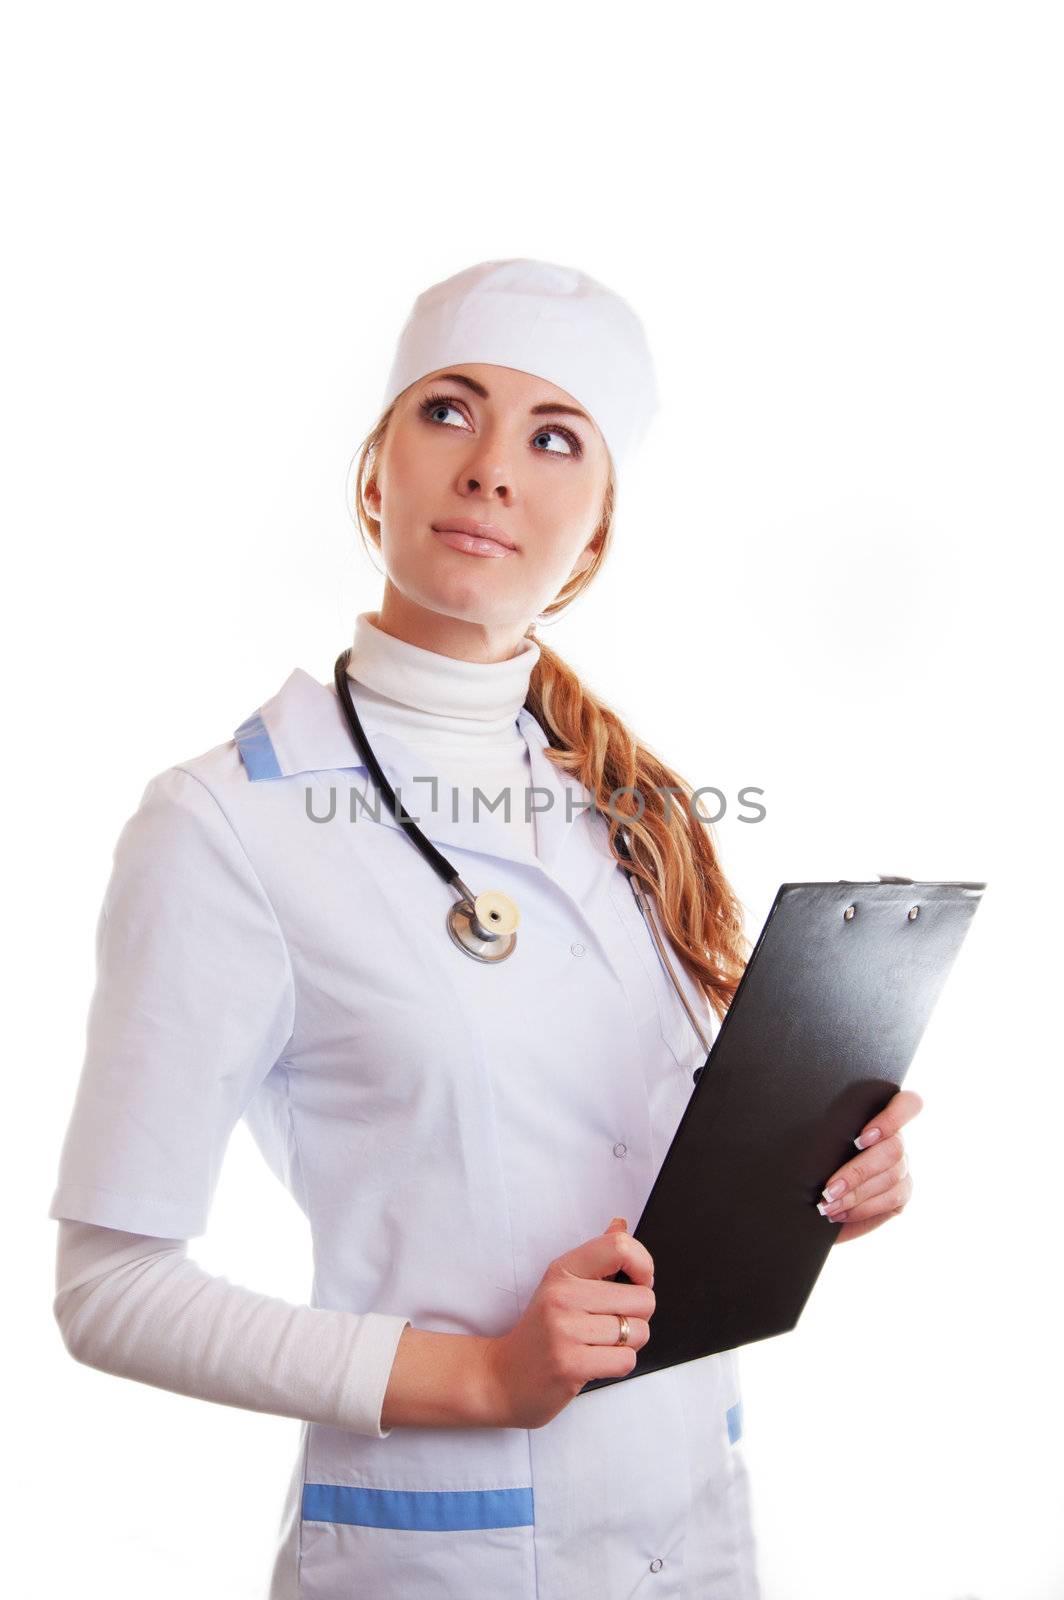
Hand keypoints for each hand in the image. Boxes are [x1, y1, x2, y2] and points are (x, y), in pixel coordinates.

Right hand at [481, 1216, 655, 1429]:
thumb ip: (596, 1256)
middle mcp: (563, 1296)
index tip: (638, 1282)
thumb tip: (620, 1225)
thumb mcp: (561, 1285)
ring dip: (628, 1343)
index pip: (619, 1247)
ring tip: (600, 1344)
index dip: (643, 1265)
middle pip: (643, 1298)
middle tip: (611, 1323)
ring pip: (638, 1332)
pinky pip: (626, 1360)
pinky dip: (619, 1364)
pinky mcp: (570, 1365)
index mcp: (563, 1270)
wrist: (502, 1377)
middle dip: (637, 1316)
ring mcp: (565, 1331)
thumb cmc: (539, 1331)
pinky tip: (596, 1361)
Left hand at [816, 1088, 923, 1242]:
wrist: (811, 1200)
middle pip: (893, 1148)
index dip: (892, 1118)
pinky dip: (862, 1208)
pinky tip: (840, 1213)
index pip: (907, 1104)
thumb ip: (829, 1134)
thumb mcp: (816, 1146)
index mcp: (877, 1116)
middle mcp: (895, 1140)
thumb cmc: (810, 1164)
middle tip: (829, 1188)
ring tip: (828, 1204)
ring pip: (891, 1176)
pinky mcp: (902, 1193)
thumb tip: (816, 1128)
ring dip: (855, 1194)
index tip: (861, 1137)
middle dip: (858, 1171)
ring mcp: (902, 1167)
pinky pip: (891, 1198)